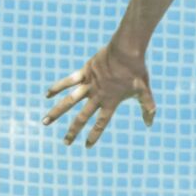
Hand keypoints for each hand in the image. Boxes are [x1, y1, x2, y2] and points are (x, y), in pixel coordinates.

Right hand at [42, 45, 156, 147]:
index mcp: (111, 101)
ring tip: (45, 122)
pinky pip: (68, 81)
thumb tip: (150, 123)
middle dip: (73, 131)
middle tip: (66, 142)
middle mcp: (97, 95)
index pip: (101, 123)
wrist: (126, 50)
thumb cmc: (137, 70)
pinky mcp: (85, 71)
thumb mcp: (144, 90)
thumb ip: (147, 106)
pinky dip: (57, 87)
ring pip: (69, 101)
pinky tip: (47, 94)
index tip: (87, 145)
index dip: (94, 134)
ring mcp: (89, 83)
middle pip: (82, 117)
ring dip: (57, 112)